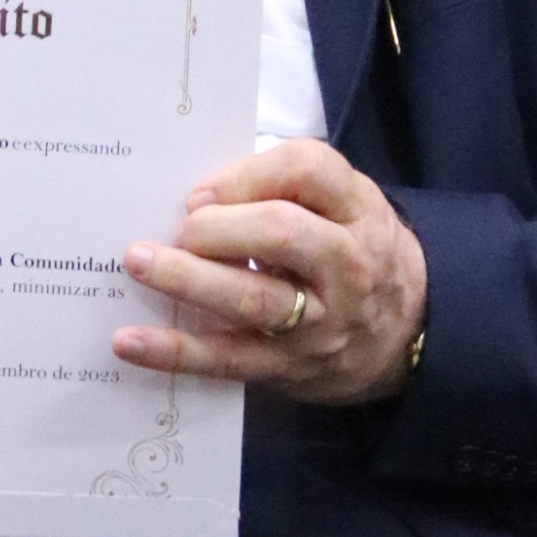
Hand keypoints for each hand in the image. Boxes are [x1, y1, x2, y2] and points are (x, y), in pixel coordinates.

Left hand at [118, 139, 427, 405]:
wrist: (407, 334)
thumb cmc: (351, 253)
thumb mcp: (344, 207)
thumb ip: (283, 190)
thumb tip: (197, 199)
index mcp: (357, 210)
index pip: (307, 169)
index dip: (245, 174)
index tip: (203, 191)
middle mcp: (345, 265)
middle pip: (279, 231)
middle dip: (217, 226)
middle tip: (180, 228)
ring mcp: (319, 322)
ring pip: (252, 297)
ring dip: (188, 278)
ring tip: (138, 261)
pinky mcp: (289, 367)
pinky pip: (227, 359)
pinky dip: (175, 351)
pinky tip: (129, 341)